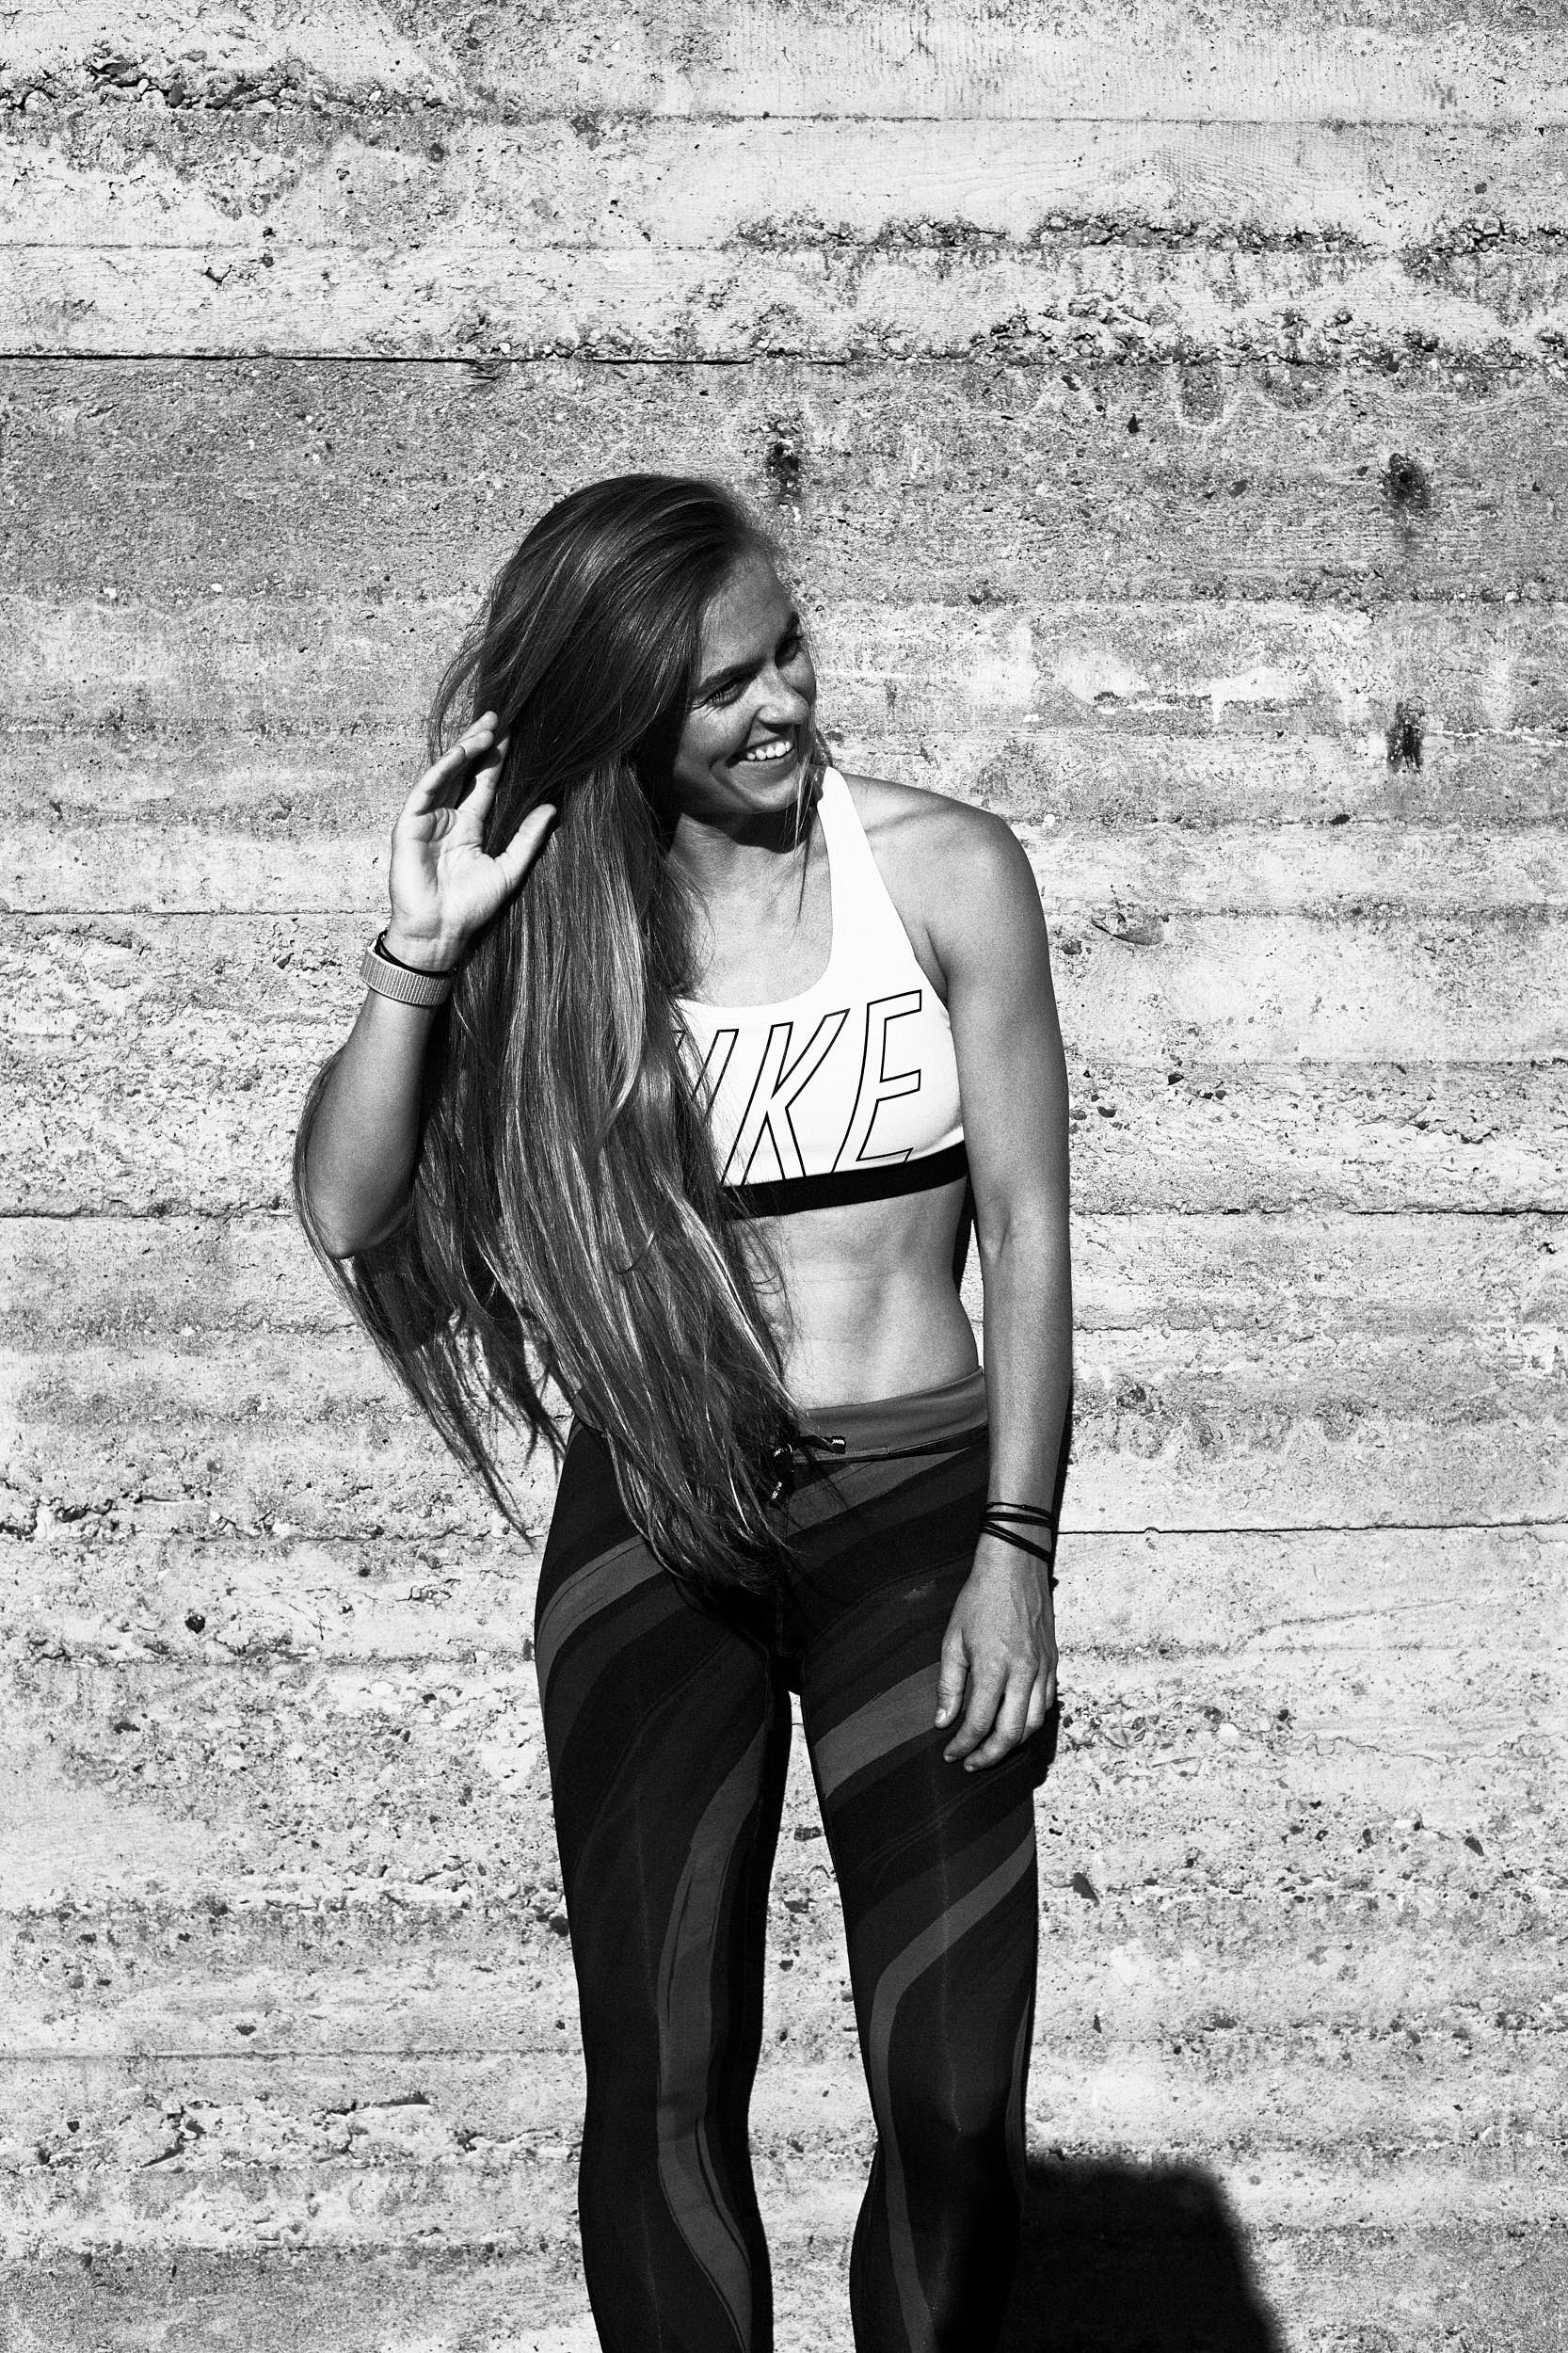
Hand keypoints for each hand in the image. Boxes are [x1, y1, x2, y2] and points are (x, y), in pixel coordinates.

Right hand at [385, 709, 556, 968]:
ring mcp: (427, 820)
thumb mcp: (510, 869)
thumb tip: (553, 809)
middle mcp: (448, 819)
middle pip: (465, 772)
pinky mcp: (408, 825)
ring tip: (484, 729)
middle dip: (479, 743)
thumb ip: (529, 838)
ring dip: (463, 750)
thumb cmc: (472, 909)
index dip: (497, 759)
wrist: (441, 933)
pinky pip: (425, 790)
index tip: (512, 733)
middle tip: (497, 716)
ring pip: (446, 775)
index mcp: (470, 827)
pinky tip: (460, 753)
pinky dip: (442, 770)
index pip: (485, 784)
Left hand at [935, 1537, 1056, 1770]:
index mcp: (994, 1667)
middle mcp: (1023, 1673)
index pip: (979, 1723)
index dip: (963, 1745)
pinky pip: (1048, 1704)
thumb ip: (950, 1684)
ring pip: (1034, 1724)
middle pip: (1012, 1733)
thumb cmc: (980, 1598)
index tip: (951, 1754)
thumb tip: (943, 1721)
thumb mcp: (953, 1639)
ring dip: (1013, 1743)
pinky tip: (1016, 1723)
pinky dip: (1032, 1722)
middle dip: (990, 1756)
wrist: (1015, 1567)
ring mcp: (1043, 1668)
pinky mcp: (1053, 1662)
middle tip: (972, 1763)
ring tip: (993, 1749)